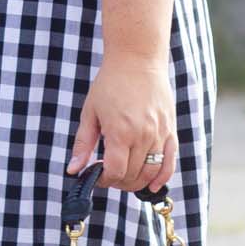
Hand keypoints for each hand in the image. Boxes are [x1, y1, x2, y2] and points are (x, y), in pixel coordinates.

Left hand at [64, 56, 176, 194]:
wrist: (137, 59)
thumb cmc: (110, 83)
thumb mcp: (90, 112)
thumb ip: (83, 144)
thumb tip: (73, 170)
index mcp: (120, 131)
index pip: (115, 172)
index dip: (104, 180)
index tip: (97, 175)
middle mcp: (143, 135)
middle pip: (133, 175)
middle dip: (118, 182)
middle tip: (109, 176)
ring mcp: (159, 133)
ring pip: (152, 172)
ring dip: (137, 182)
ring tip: (125, 178)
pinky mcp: (170, 129)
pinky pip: (170, 161)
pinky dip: (162, 177)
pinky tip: (152, 186)